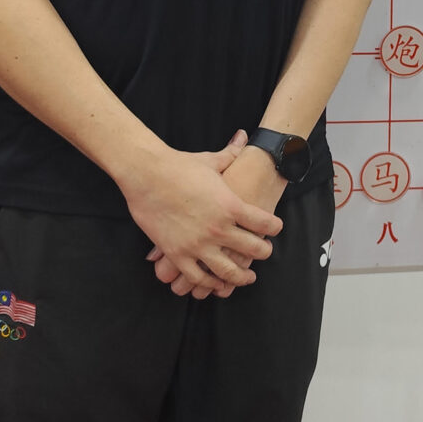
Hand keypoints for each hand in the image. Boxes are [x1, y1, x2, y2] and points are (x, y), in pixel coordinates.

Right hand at [125, 132, 281, 297]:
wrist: (146, 174)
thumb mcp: (211, 160)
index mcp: (231, 205)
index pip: (265, 224)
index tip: (276, 229)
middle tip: (264, 253)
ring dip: (241, 277)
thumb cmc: (179, 165)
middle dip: (262, 253)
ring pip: (228, 272)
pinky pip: (198, 278)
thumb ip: (231, 153)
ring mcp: (198, 244)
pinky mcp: (177, 254)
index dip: (274, 228)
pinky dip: (209, 284)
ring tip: (246, 278)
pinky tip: (215, 284)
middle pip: (253, 250)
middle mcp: (218, 228)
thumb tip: (243, 137)